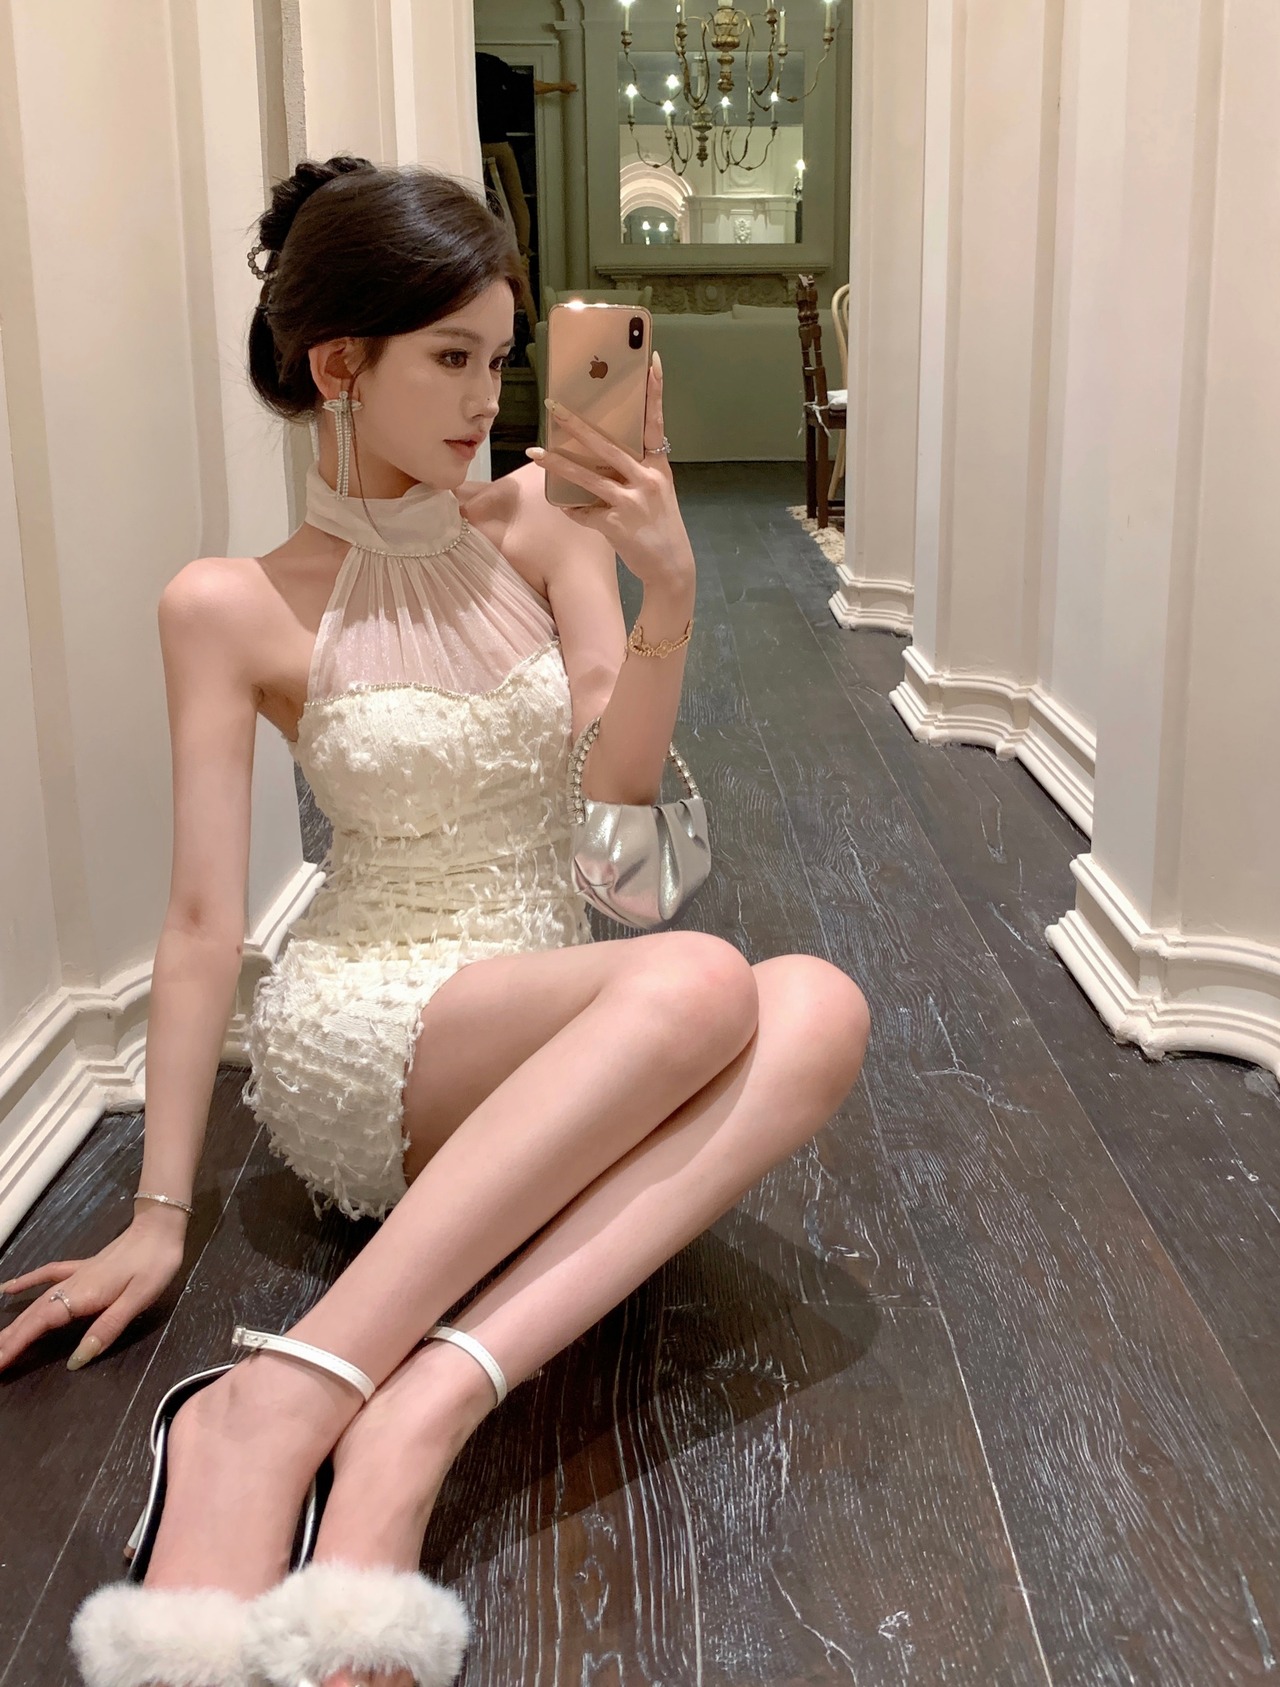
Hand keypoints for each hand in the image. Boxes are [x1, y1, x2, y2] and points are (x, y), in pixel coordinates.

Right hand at [0, 1214, 185, 1372]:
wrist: (160, 1228)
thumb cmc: (154, 1265)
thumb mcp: (137, 1301)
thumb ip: (106, 1329)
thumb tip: (76, 1360)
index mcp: (82, 1296)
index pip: (39, 1325)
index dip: (15, 1345)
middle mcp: (71, 1286)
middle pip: (32, 1316)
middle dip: (7, 1339)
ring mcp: (75, 1275)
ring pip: (37, 1302)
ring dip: (14, 1323)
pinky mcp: (83, 1268)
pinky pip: (48, 1276)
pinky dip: (27, 1282)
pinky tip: (8, 1288)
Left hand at [526, 351, 692, 591]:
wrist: (671, 568)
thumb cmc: (661, 527)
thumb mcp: (657, 492)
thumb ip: (635, 473)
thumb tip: (599, 458)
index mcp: (658, 467)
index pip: (655, 423)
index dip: (654, 393)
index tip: (649, 363)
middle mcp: (647, 480)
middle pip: (606, 445)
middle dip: (576, 425)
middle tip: (553, 406)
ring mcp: (631, 502)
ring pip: (586, 477)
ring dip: (557, 463)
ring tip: (534, 452)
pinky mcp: (616, 524)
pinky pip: (584, 512)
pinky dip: (573, 510)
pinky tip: (565, 508)